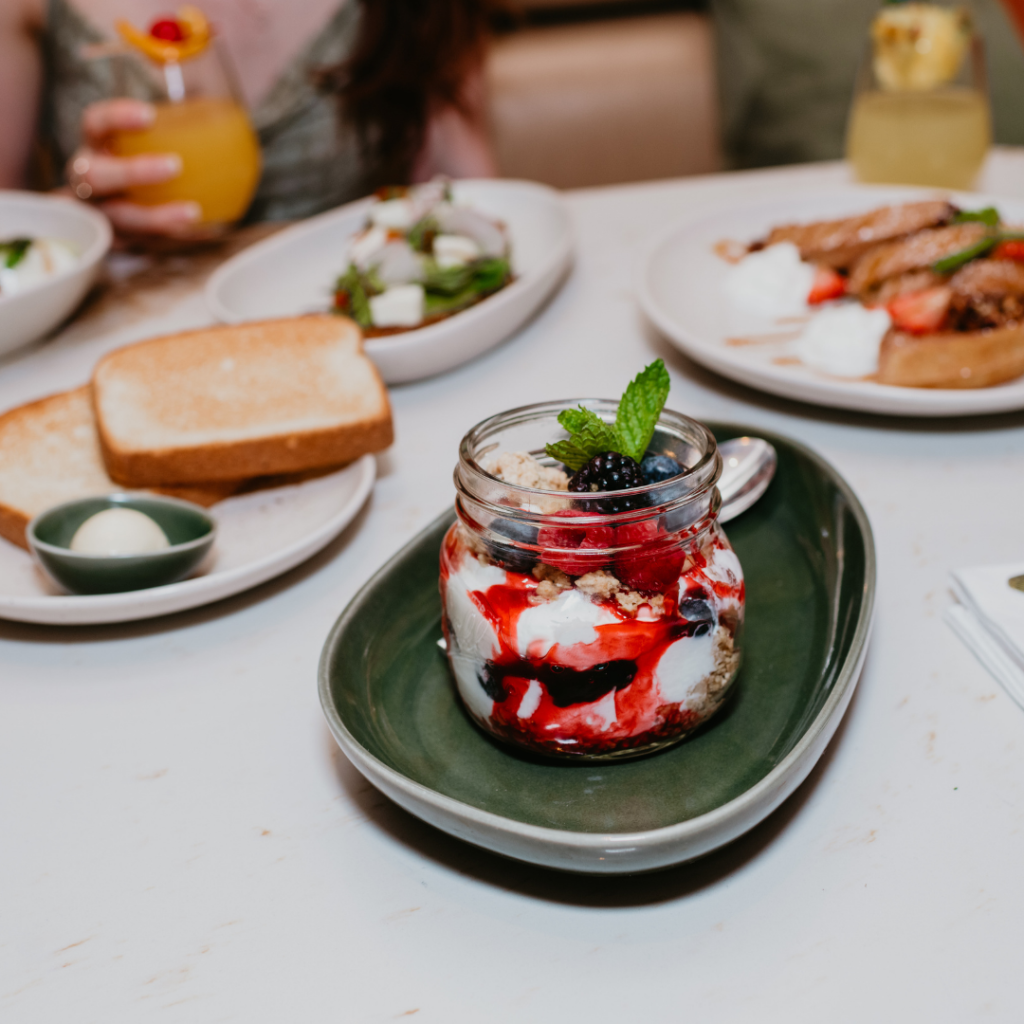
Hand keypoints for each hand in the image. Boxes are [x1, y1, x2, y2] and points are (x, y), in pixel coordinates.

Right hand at [66, 99, 201, 237]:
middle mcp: (89, 181)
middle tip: (174, 165)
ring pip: (121, 218)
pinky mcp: (120, 241)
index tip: (149, 115)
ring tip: (192, 211)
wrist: (111, 210)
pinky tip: (204, 232)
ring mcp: (102, 213)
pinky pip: (144, 243)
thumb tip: (223, 108)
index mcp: (95, 147)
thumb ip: (175, 125)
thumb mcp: (146, 142)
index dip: (117, 117)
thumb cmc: (136, 164)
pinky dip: (175, 239)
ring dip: (157, 216)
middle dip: (134, 171)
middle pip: (96, 176)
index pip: (95, 123)